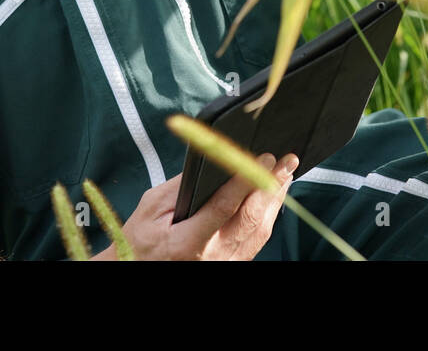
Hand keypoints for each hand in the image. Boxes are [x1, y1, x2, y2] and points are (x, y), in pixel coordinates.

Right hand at [100, 153, 297, 259]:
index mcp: (187, 241)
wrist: (141, 269)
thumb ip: (180, 185)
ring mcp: (226, 263)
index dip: (245, 181)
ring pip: (260, 229)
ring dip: (275, 198)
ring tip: (286, 172)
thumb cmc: (143, 240)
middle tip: (285, 161)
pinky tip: (273, 196)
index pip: (223, 207)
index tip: (262, 158)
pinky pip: (258, 239)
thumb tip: (212, 161)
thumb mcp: (151, 208)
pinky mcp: (234, 264)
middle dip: (271, 185)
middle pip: (251, 218)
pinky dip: (268, 214)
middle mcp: (212, 256)